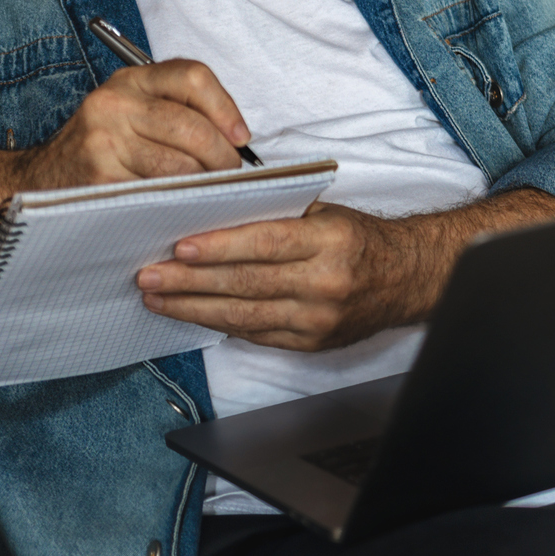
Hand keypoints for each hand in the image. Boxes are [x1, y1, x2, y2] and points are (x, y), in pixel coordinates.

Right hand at [14, 61, 252, 189]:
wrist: (38, 180)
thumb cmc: (99, 150)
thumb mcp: (131, 113)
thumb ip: (176, 111)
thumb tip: (235, 136)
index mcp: (130, 80)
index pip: (192, 76)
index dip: (226, 107)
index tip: (240, 136)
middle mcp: (115, 103)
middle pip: (192, 126)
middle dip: (222, 157)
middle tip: (230, 175)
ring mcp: (104, 140)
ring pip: (180, 165)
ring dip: (204, 184)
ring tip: (208, 192)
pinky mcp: (100, 177)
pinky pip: (158, 192)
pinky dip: (179, 202)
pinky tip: (183, 205)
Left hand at [135, 201, 418, 351]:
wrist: (406, 279)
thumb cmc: (358, 240)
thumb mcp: (326, 214)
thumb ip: (277, 214)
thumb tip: (215, 212)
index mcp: (329, 241)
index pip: (264, 244)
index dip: (218, 248)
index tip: (179, 248)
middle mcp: (324, 283)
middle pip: (245, 283)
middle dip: (190, 282)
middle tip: (148, 277)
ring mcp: (317, 319)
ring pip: (244, 316)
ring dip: (194, 307)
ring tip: (157, 299)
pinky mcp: (311, 343)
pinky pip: (257, 334)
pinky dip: (221, 324)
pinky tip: (193, 315)